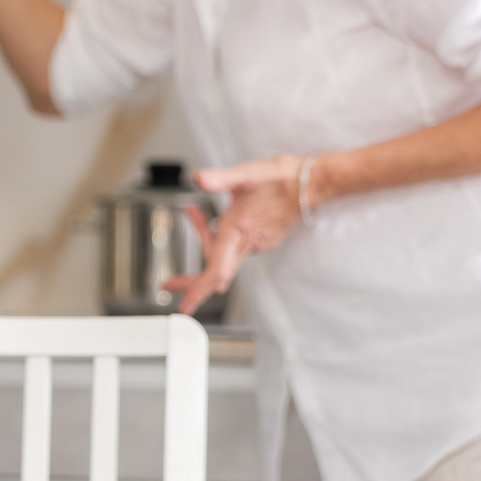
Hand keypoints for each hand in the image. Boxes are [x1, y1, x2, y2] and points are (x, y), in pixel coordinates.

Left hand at [162, 154, 306, 315]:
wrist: (311, 183)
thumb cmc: (281, 178)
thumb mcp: (246, 173)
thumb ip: (220, 178)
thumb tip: (199, 178)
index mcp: (240, 230)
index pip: (217, 269)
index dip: (199, 290)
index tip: (185, 307)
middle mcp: (248, 242)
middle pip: (215, 272)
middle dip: (191, 280)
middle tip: (168, 284)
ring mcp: (256, 244)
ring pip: (223, 256)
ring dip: (204, 241)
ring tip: (192, 213)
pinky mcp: (261, 240)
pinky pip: (234, 247)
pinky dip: (218, 236)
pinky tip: (215, 217)